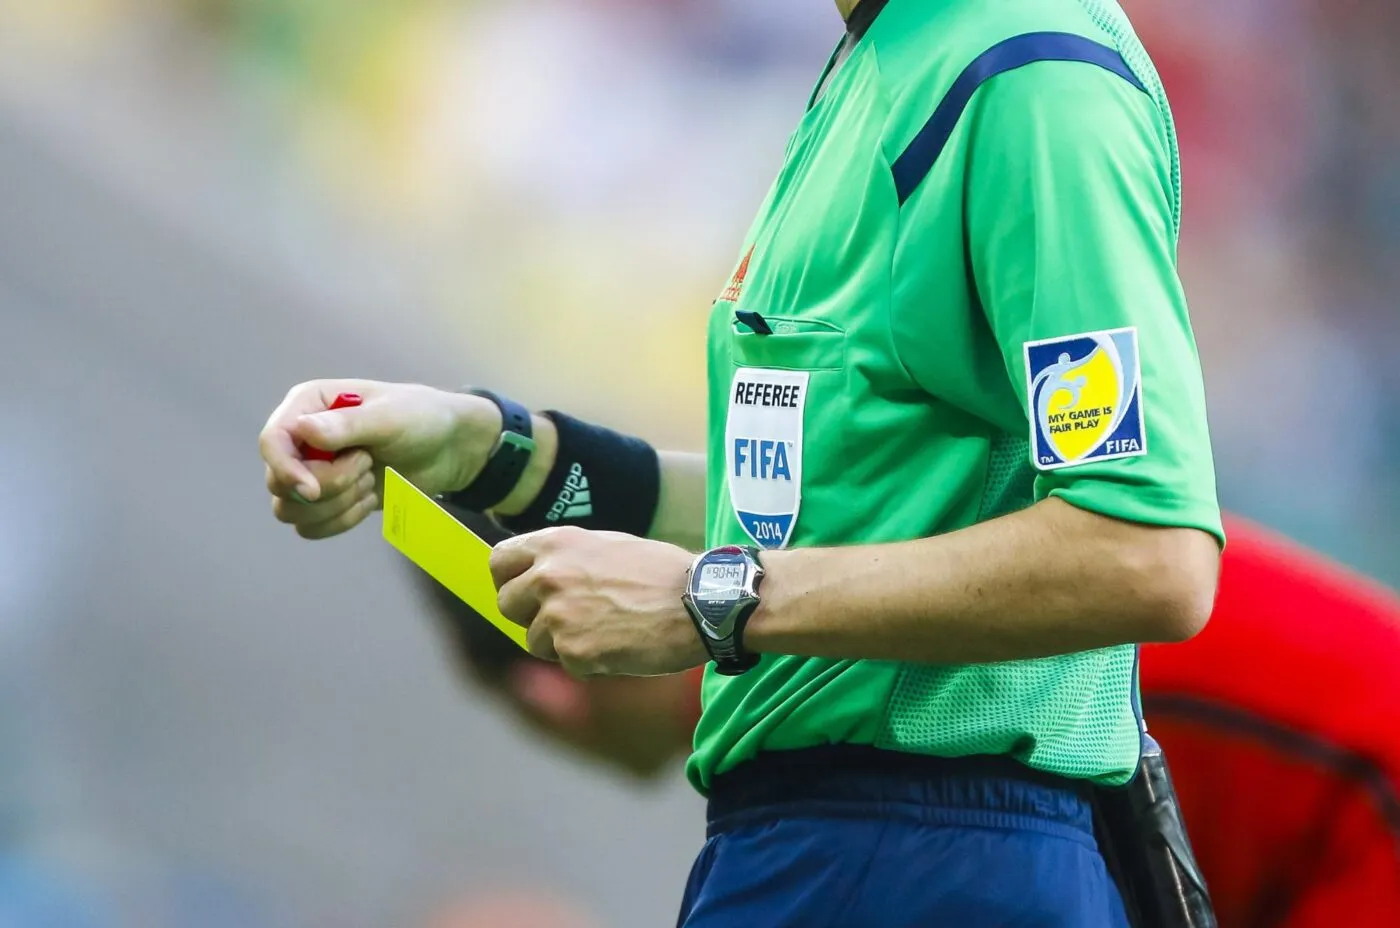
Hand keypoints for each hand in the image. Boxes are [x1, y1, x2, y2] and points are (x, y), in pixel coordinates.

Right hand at [259, 379, 499, 538]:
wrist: (448, 448)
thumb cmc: (421, 418)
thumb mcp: (390, 417)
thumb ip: (348, 425)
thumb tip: (303, 430)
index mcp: (307, 406)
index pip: (271, 441)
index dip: (285, 469)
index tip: (313, 490)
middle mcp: (301, 439)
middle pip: (278, 482)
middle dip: (327, 485)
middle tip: (367, 466)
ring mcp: (311, 471)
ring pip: (291, 511)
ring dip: (336, 504)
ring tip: (370, 480)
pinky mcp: (327, 499)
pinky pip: (311, 527)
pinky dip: (342, 521)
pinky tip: (370, 500)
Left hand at [490, 527, 705, 676]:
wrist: (701, 602)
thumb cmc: (663, 574)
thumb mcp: (608, 546)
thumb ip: (567, 560)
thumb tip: (535, 577)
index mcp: (556, 543)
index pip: (499, 561)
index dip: (509, 580)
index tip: (522, 592)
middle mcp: (548, 576)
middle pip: (506, 604)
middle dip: (530, 617)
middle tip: (568, 620)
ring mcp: (557, 614)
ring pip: (534, 641)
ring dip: (562, 643)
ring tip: (606, 630)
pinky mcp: (572, 651)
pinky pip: (566, 664)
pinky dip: (589, 662)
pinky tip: (620, 645)